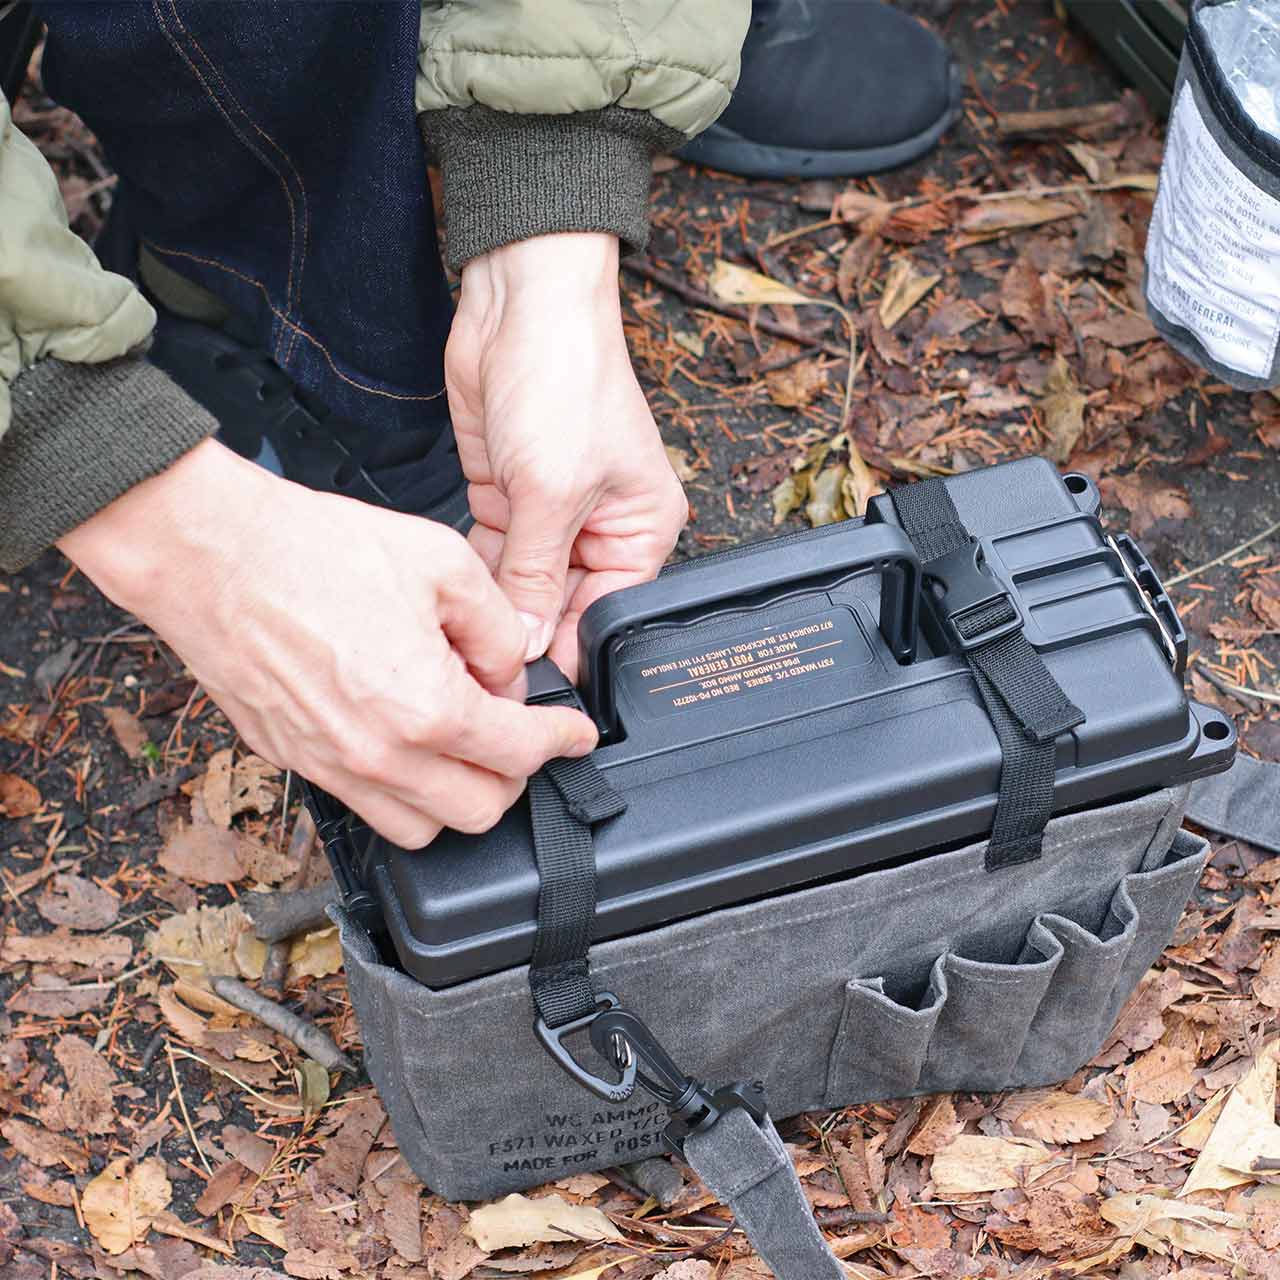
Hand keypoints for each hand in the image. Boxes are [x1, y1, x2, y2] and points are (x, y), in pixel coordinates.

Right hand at [59, 439, 597, 847]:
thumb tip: (508, 671)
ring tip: (461, 741)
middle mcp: (379, 757)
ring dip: (457, 795)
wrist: (212, 554)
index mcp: (426, 708)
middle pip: (479, 812)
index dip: (562, 740)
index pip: (520, 754)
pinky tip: (406, 739)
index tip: (576, 734)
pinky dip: (403, 791)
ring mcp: (330, 768)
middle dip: (514, 774)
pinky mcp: (293, 761)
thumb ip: (497, 628)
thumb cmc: (316, 550)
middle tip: (518, 731)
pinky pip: (366, 807)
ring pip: (422, 829)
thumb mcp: (443, 562)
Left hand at [446, 233, 687, 678]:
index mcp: (641, 530)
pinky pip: (493, 555)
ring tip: (470, 633)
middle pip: (563, 606)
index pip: (607, 615)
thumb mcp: (551, 493)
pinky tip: (458, 591)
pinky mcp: (508, 497)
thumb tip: (528, 646)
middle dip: (528, 630)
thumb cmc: (565, 380)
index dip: (567, 650)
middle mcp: (601, 528)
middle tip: (488, 666)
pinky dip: (476, 571)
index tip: (525, 684)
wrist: (519, 305)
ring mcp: (551, 514)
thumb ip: (536, 577)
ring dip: (498, 603)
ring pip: (522, 586)